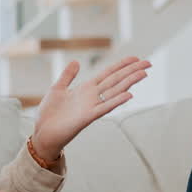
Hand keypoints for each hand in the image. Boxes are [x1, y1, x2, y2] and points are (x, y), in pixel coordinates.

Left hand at [29, 56, 151, 161]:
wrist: (42, 133)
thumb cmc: (49, 114)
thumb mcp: (57, 89)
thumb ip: (67, 76)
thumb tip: (76, 61)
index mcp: (86, 89)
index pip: (108, 74)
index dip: (122, 65)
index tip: (136, 58)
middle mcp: (92, 96)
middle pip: (116, 80)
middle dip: (132, 71)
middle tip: (148, 63)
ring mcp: (91, 106)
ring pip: (114, 92)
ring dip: (129, 83)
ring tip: (143, 74)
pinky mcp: (87, 117)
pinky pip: (104, 108)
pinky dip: (116, 101)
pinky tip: (128, 95)